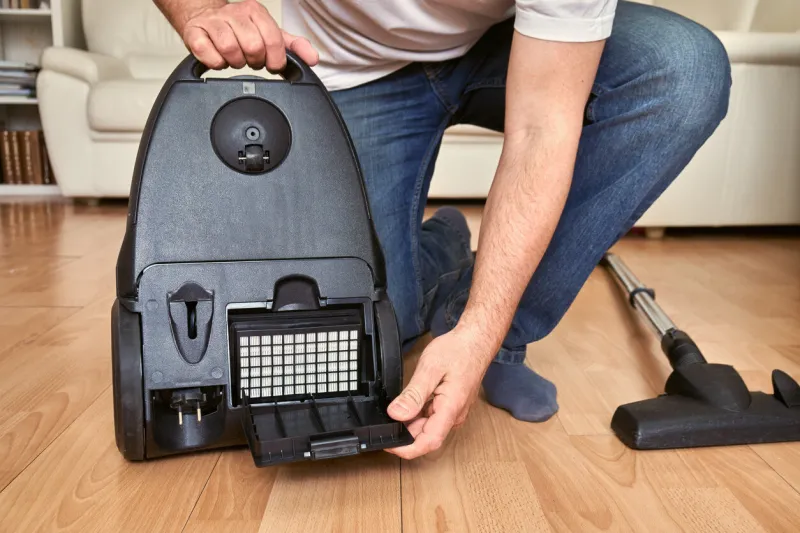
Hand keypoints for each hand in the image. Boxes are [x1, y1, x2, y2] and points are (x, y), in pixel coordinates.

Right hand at [180, 0, 318, 71]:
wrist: (205, 18)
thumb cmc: (241, 30)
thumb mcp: (270, 34)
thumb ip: (294, 46)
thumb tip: (312, 58)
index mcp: (256, 11)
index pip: (273, 40)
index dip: (275, 59)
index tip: (271, 64)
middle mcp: (235, 12)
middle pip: (253, 46)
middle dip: (254, 61)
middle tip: (250, 60)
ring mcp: (213, 21)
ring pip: (231, 49)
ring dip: (235, 62)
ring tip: (235, 59)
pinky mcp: (194, 33)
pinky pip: (208, 55)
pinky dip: (216, 63)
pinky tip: (219, 59)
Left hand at [386, 328, 490, 458]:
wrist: (476, 341)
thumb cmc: (458, 351)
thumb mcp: (430, 369)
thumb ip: (413, 394)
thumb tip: (396, 414)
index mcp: (451, 409)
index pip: (428, 442)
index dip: (406, 449)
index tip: (388, 444)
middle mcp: (454, 416)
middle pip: (425, 436)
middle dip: (404, 433)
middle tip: (385, 419)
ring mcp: (453, 412)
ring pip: (427, 427)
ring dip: (410, 422)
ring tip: (397, 405)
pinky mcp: (451, 406)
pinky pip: (432, 417)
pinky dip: (417, 414)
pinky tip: (410, 401)